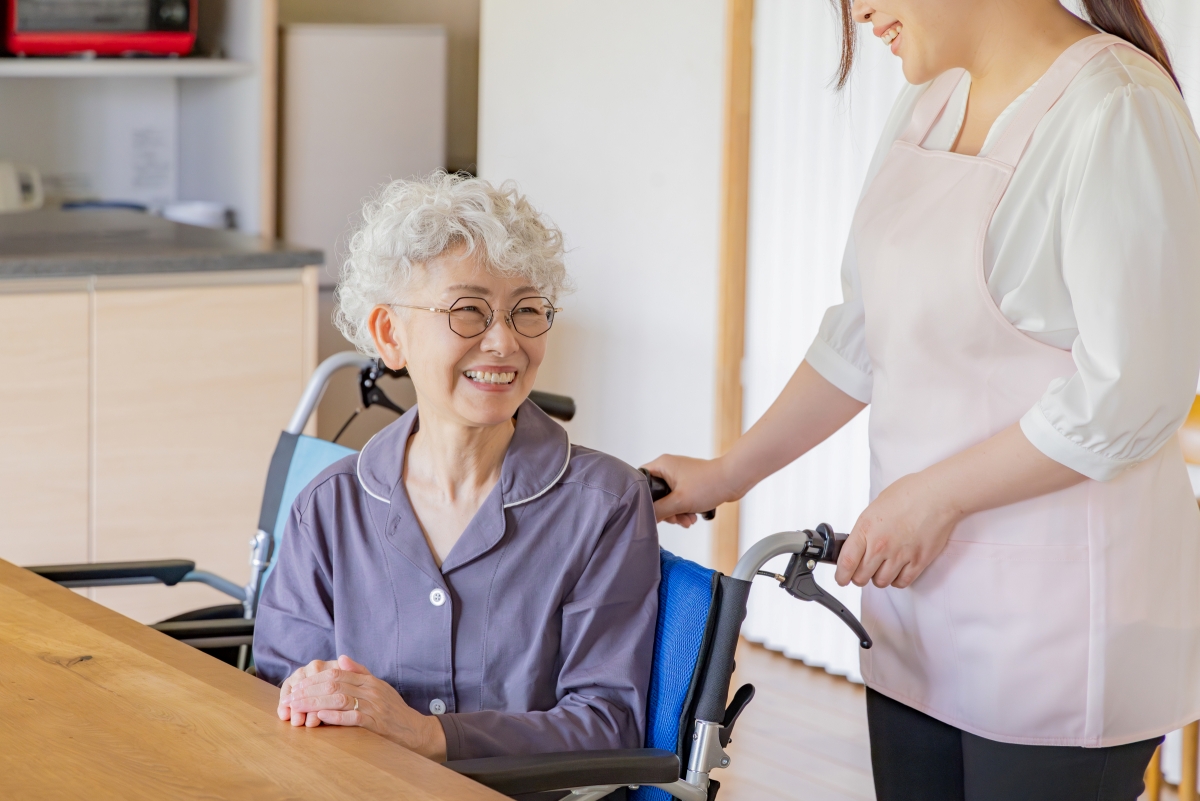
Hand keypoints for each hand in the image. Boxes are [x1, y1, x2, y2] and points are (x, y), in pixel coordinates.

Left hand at [278, 655, 447, 759]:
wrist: (415, 731)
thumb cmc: (394, 711)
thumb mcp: (380, 687)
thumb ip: (361, 673)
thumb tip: (342, 658)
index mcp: (370, 680)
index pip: (336, 674)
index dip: (313, 679)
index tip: (296, 686)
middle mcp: (371, 690)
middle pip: (334, 685)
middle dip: (308, 690)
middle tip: (290, 697)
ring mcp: (374, 706)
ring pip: (339, 699)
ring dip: (314, 703)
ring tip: (297, 707)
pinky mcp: (376, 724)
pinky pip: (352, 717)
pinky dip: (334, 716)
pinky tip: (319, 716)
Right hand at [641, 454, 734, 526]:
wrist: (734, 480)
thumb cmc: (708, 484)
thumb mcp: (679, 502)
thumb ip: (659, 511)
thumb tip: (645, 517)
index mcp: (662, 465)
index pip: (640, 480)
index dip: (642, 497)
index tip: (648, 510)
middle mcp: (668, 468)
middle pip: (655, 494)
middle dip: (665, 510)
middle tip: (674, 519)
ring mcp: (679, 475)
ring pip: (668, 499)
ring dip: (676, 513)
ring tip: (687, 520)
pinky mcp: (689, 483)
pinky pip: (679, 499)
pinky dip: (684, 509)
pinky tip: (692, 517)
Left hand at [834, 470, 960, 588]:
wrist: (937, 494)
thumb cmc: (909, 494)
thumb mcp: (875, 507)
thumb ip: (865, 529)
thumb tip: (858, 544)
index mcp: (866, 528)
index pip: (847, 562)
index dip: (841, 575)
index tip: (841, 578)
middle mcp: (881, 545)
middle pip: (861, 577)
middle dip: (858, 577)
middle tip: (861, 573)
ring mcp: (900, 555)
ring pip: (881, 582)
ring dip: (878, 579)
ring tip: (881, 569)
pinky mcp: (918, 561)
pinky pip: (902, 582)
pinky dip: (897, 580)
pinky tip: (897, 571)